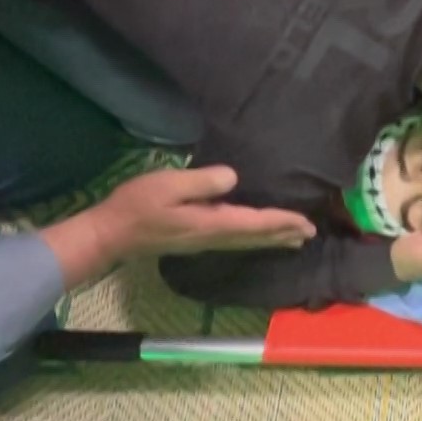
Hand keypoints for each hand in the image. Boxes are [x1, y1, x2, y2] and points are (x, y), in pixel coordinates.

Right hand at [86, 167, 318, 261]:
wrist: (111, 234)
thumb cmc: (137, 205)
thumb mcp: (168, 186)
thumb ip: (202, 183)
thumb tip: (233, 178)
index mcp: (212, 223)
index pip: (256, 223)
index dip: (283, 222)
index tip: (306, 223)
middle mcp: (214, 237)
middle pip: (256, 237)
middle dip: (284, 234)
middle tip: (310, 233)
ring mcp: (204, 242)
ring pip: (247, 242)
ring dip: (272, 239)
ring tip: (293, 238)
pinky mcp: (195, 241)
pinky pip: (235, 240)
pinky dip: (254, 238)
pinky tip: (254, 236)